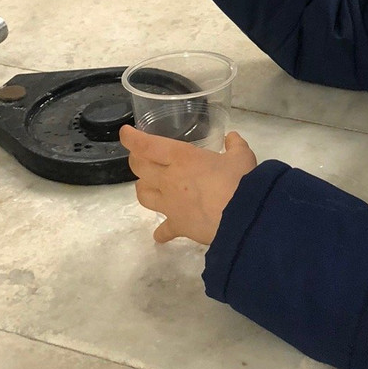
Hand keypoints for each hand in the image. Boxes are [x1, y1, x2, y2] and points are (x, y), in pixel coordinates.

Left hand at [120, 126, 257, 244]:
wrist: (241, 217)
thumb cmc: (240, 180)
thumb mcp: (242, 157)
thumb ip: (235, 146)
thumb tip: (232, 138)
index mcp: (182, 157)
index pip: (147, 145)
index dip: (132, 138)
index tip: (125, 133)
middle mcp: (169, 179)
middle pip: (140, 168)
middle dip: (136, 160)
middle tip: (140, 156)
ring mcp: (170, 204)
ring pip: (143, 195)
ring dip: (142, 188)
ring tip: (148, 185)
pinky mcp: (178, 225)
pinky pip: (163, 230)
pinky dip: (161, 232)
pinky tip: (161, 234)